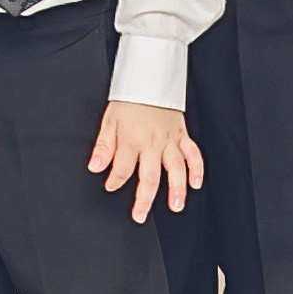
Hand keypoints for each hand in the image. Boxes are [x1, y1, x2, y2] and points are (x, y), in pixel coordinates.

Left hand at [89, 101, 202, 222]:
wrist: (150, 78)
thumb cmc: (129, 99)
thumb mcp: (109, 120)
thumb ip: (103, 147)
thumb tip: (95, 167)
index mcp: (132, 140)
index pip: (123, 170)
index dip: (114, 182)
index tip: (110, 187)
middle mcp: (152, 144)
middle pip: (149, 177)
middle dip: (144, 200)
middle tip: (139, 215)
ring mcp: (169, 140)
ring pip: (176, 169)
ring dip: (177, 190)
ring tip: (176, 207)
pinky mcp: (181, 135)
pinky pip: (193, 154)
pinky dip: (197, 169)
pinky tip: (196, 183)